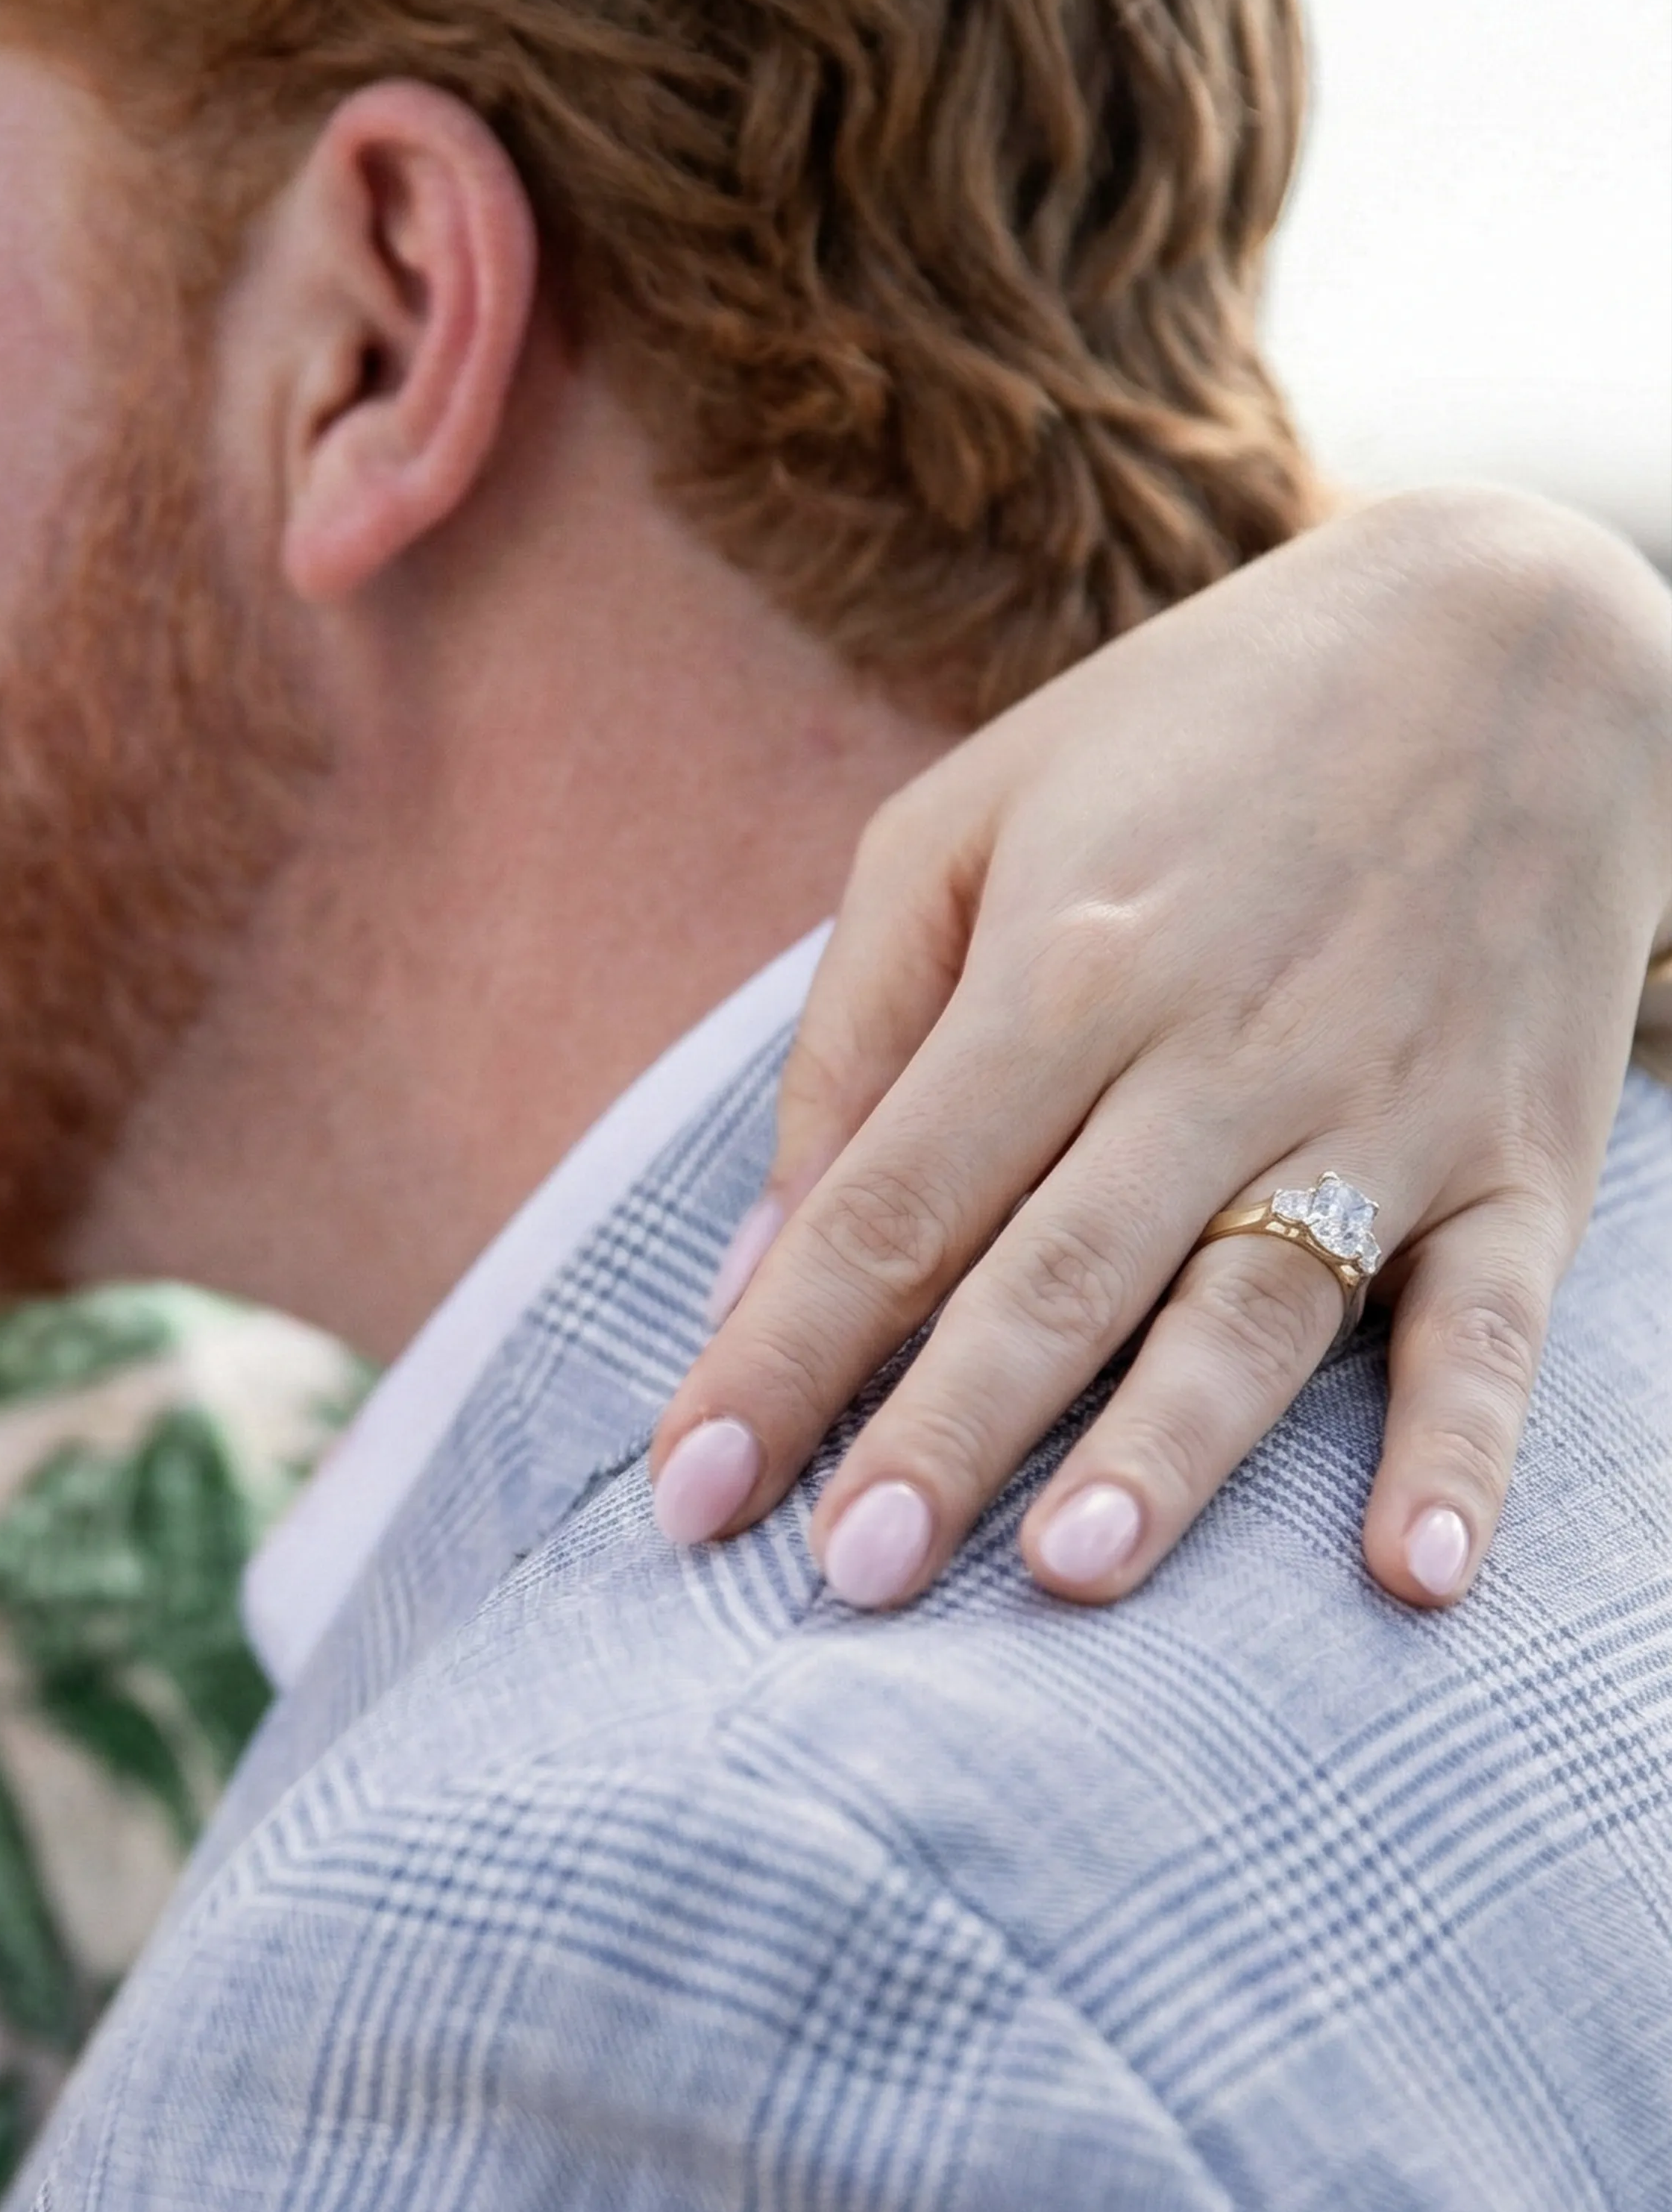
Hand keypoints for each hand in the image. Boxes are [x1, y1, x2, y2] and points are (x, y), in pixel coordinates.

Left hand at [650, 487, 1671, 1613]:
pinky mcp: (1523, 1152)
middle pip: (1051, 1276)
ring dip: (1164, 1451)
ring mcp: (1382, 1106)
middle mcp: (1216, 1048)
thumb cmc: (1179, 734)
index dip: (779, 1358)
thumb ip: (854, 1040)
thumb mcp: (961, 825)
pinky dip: (1461, 1450)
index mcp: (1060, 966)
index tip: (687, 1499)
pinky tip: (1413, 1580)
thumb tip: (765, 1262)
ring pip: (1251, 1310)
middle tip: (847, 1584)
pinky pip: (1491, 1322)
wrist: (1506, 627)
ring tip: (1071, 1579)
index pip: (889, 1206)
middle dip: (941, 1434)